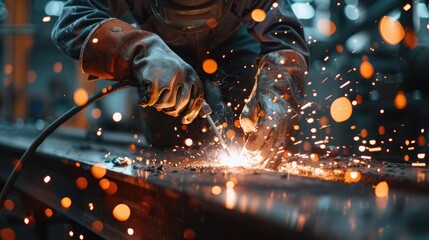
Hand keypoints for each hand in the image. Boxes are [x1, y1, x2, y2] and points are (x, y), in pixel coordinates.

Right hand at [80, 19, 203, 123]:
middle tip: (164, 108)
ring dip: (159, 105)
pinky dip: (147, 102)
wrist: (147, 50)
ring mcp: (169, 77)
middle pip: (181, 103)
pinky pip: (153, 101)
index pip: (197, 97)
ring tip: (155, 98)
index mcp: (191, 74)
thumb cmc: (164, 68)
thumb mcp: (180, 76)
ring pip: (167, 104)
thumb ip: (188, 92)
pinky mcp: (155, 81)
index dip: (193, 111)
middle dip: (172, 110)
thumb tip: (195, 115)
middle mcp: (182, 75)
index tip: (186, 119)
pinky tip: (145, 98)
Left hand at [239, 50, 306, 168]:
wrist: (288, 76)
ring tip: (254, 165)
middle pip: (269, 147)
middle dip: (256, 158)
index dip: (250, 149)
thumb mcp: (254, 97)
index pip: (260, 137)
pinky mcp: (293, 128)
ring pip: (278, 149)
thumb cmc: (268, 86)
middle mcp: (284, 122)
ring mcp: (291, 126)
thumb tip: (247, 130)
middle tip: (245, 164)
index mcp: (273, 113)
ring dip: (266, 160)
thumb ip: (249, 114)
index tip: (243, 154)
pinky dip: (276, 156)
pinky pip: (285, 146)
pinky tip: (268, 163)